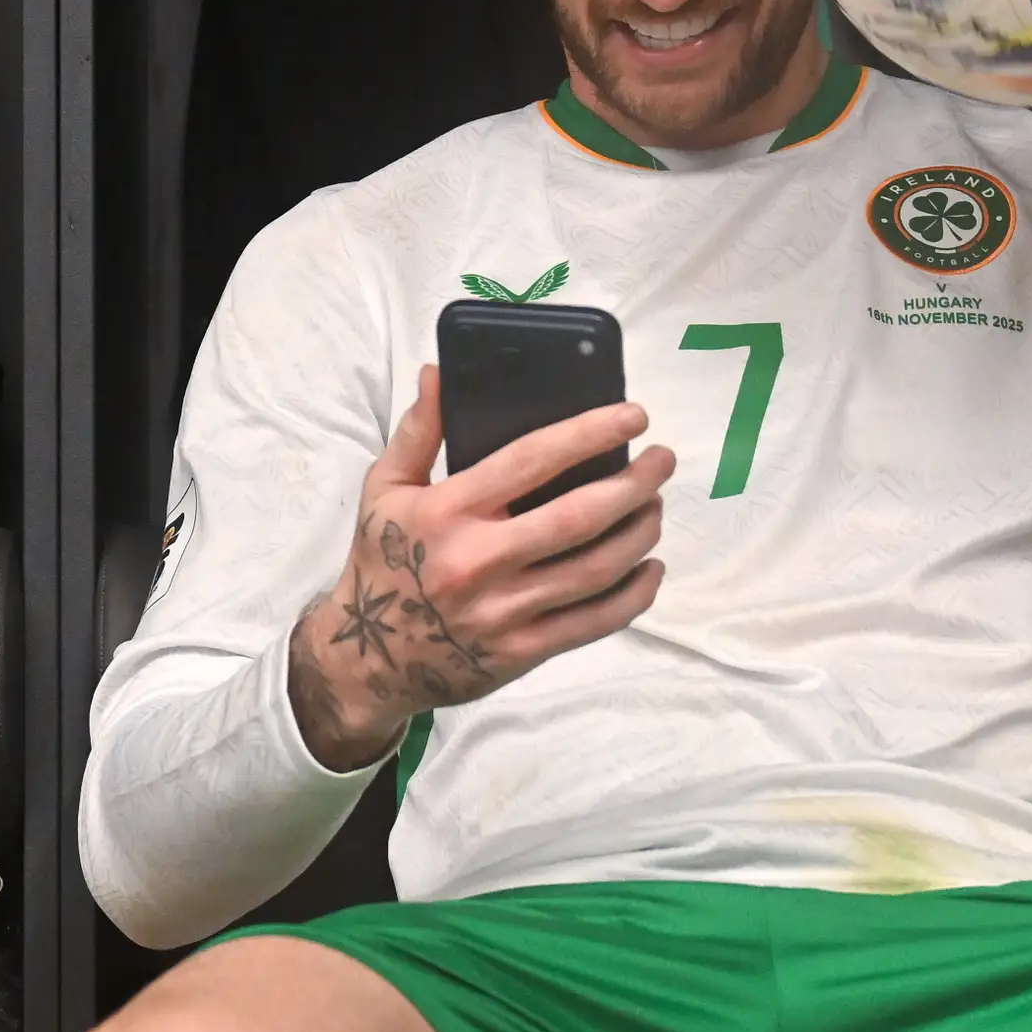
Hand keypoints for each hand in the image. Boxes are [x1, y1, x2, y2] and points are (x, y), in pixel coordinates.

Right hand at [285, 368, 674, 771]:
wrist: (369, 659)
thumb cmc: (382, 562)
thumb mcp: (384, 490)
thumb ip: (418, 432)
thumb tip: (439, 372)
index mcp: (448, 510)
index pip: (531, 460)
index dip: (588, 434)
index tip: (634, 415)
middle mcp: (479, 560)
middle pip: (577, 517)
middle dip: (633, 484)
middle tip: (662, 460)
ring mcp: (504, 611)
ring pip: (595, 569)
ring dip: (639, 533)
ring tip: (656, 506)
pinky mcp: (522, 651)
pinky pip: (593, 623)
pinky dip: (634, 595)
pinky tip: (650, 568)